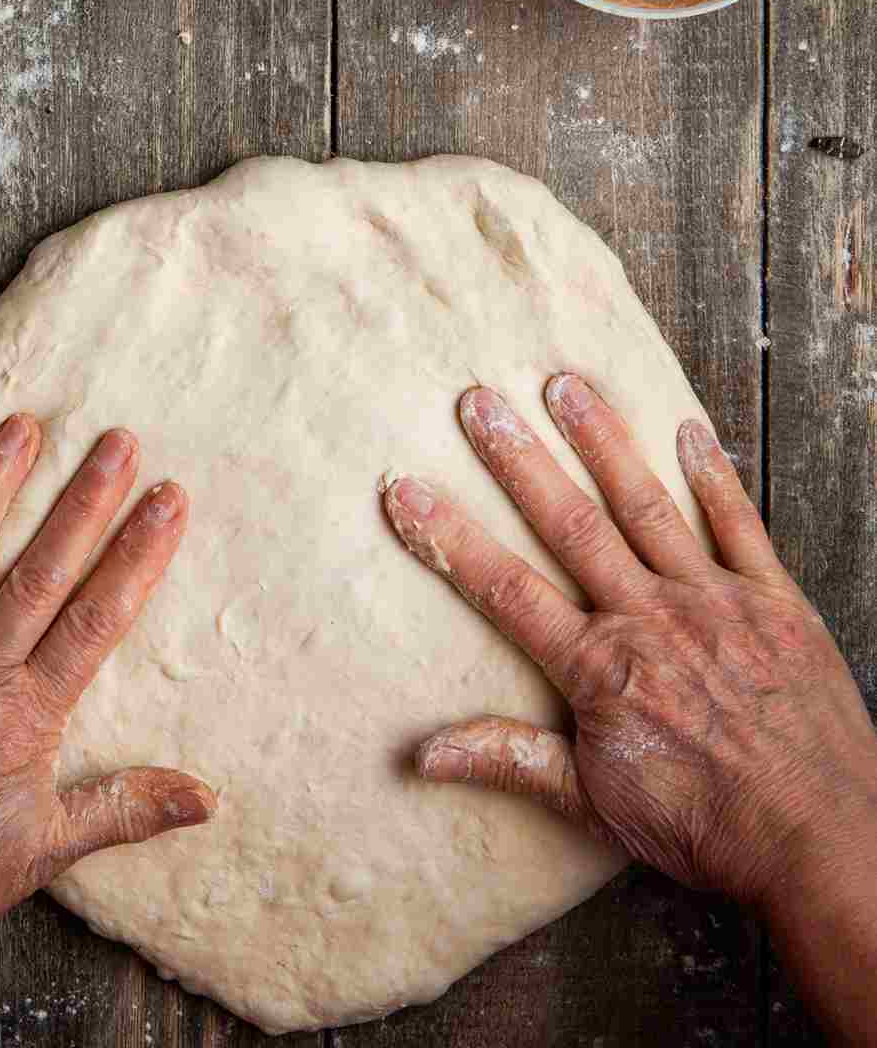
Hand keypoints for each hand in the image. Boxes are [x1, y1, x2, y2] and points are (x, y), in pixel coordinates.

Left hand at [0, 416, 212, 1009]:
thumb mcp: (41, 852)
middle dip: (85, 500)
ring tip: (21, 426)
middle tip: (117, 439)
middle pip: (41, 569)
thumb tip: (209, 798)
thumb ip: (124, 809)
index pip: (97, 616)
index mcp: (26, 711)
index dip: (137, 555)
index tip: (169, 498)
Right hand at [383, 376, 876, 907]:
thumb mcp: (594, 804)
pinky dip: (717, 476)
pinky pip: (742, 525)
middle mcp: (651, 618)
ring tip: (567, 385)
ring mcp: (715, 601)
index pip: (505, 590)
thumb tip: (423, 754)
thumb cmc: (707, 827)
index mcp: (600, 668)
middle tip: (481, 401)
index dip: (450, 537)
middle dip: (521, 460)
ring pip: (648, 506)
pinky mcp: (774, 601)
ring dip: (604, 442)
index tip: (404, 489)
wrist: (820, 840)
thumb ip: (511, 760)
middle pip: (571, 524)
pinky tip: (692, 429)